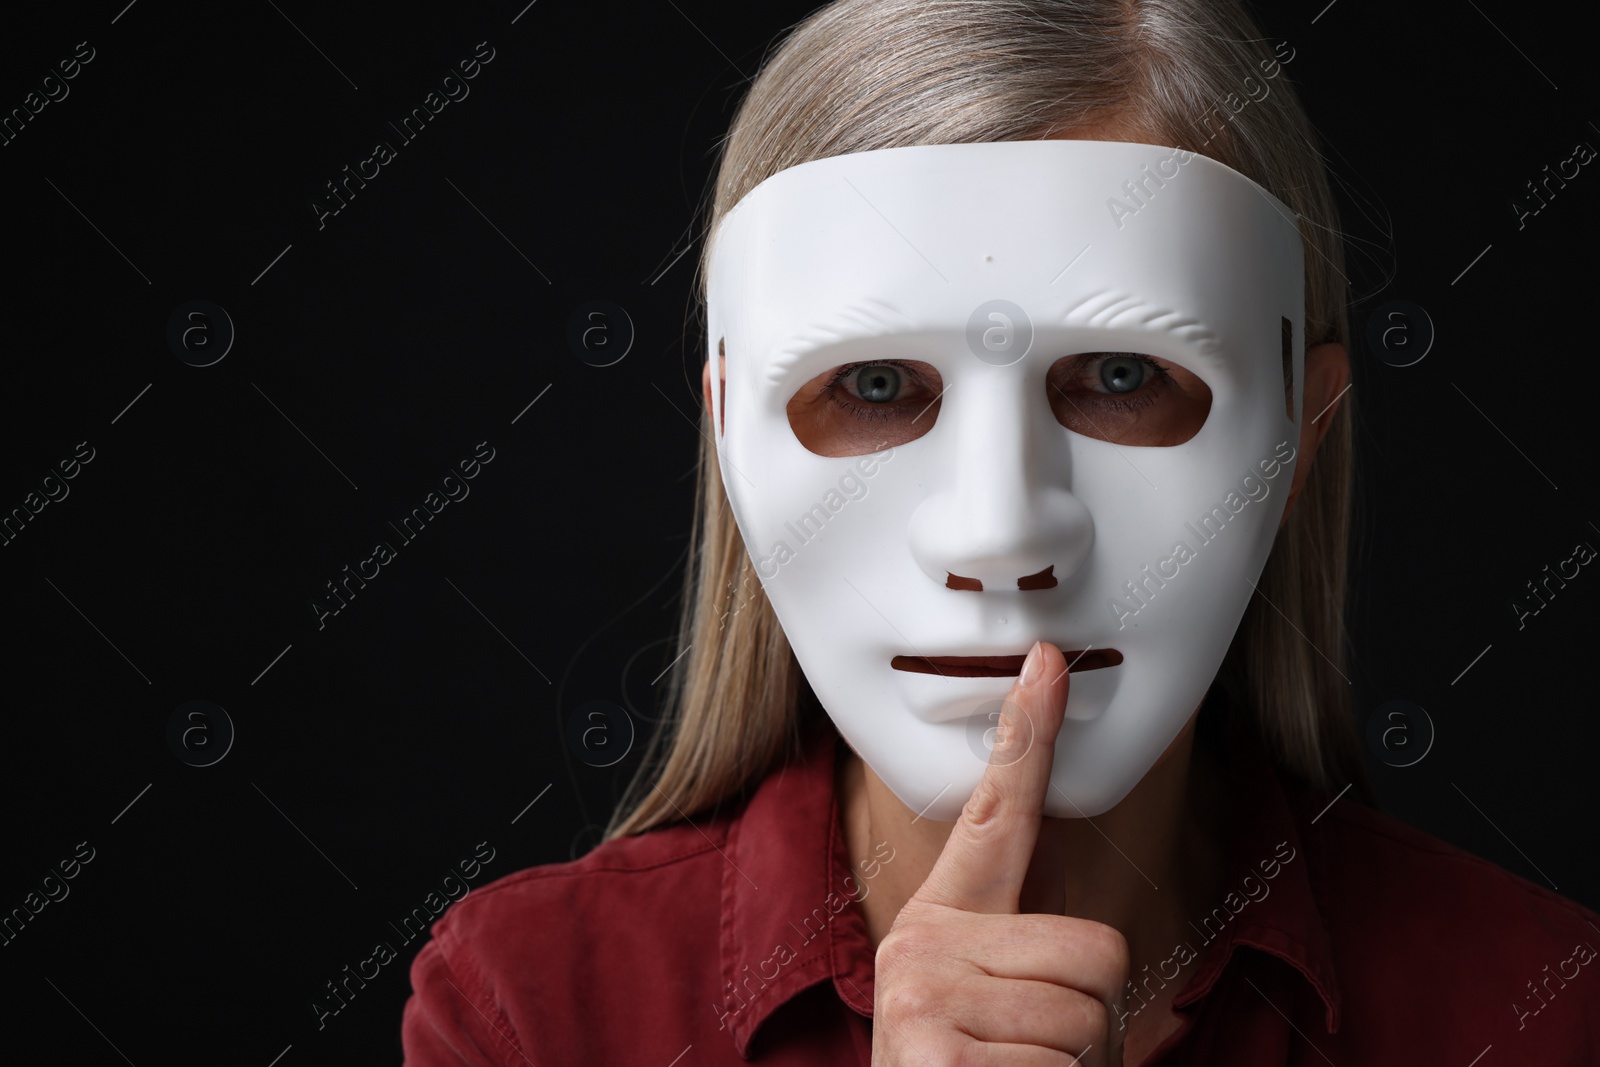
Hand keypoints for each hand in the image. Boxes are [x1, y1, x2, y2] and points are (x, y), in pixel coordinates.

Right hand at [871, 640, 1128, 1065]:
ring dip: (1075, 1066)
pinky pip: (1063, 1059)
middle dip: (1094, 1022)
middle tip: (1033, 1057)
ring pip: (1091, 1011)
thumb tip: (1103, 965)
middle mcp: (922, 940)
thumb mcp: (994, 1013)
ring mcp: (922, 989)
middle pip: (1099, 951)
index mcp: (943, 922)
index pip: (994, 812)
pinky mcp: (933, 1042)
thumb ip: (1030, 966)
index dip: (1026, 734)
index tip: (1050, 661)